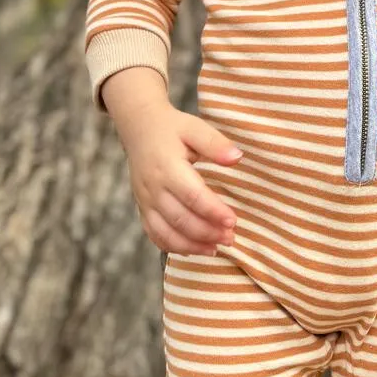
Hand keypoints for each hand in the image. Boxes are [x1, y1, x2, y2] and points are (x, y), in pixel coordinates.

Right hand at [103, 71, 243, 254]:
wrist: (139, 128)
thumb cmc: (172, 128)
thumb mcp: (194, 127)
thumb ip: (215, 143)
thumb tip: (237, 158)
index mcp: (167, 166)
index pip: (192, 196)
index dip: (213, 211)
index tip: (233, 221)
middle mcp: (153, 187)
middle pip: (180, 218)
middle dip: (206, 233)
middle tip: (230, 238)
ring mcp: (145, 200)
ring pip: (165, 232)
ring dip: (191, 245)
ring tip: (216, 249)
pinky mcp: (142, 208)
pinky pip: (154, 234)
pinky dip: (173, 246)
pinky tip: (194, 249)